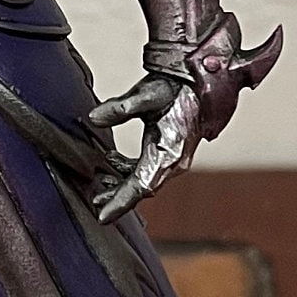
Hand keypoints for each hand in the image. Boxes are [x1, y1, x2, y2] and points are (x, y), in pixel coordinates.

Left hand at [87, 71, 201, 224]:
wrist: (202, 80)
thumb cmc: (178, 87)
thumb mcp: (147, 95)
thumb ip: (120, 108)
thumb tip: (95, 118)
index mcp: (168, 154)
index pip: (141, 187)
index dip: (120, 203)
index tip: (102, 216)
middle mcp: (174, 161)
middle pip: (142, 188)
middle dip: (117, 198)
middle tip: (94, 203)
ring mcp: (173, 157)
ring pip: (144, 180)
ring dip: (121, 185)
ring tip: (99, 186)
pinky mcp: (170, 150)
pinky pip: (148, 169)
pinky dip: (128, 170)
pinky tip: (111, 162)